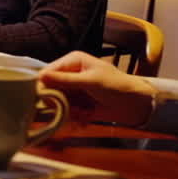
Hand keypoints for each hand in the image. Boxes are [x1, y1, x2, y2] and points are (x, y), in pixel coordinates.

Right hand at [40, 52, 156, 125]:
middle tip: (69, 108)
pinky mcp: (78, 104)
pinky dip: (75, 117)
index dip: (44, 85)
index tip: (44, 99)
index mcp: (73, 61)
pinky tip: (86, 117)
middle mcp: (71, 74)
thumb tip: (40, 77)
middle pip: (50, 89)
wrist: (137, 105)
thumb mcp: (90, 81)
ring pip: (58, 103)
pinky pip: (67, 112)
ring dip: (68, 111)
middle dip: (58, 102)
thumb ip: (64, 80)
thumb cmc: (117, 86)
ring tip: (82, 113)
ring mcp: (74, 90)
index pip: (48, 72)